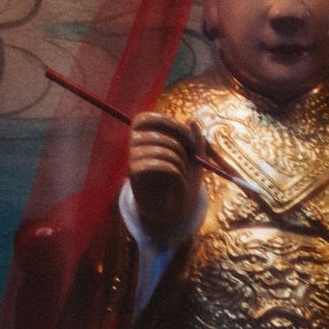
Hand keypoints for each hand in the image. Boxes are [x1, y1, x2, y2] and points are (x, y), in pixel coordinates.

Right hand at [127, 112, 201, 237]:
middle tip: (191, 157)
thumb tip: (193, 121)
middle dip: (179, 145)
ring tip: (183, 175)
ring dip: (181, 163)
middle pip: (155, 134)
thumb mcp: (194, 161)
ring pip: (162, 150)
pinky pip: (158, 165)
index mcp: (145, 137)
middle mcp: (134, 146)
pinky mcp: (135, 176)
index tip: (187, 136)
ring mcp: (132, 160)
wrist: (172, 210)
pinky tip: (179, 182)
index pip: (145, 118)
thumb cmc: (181, 182)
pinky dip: (176, 173)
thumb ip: (196, 141)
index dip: (168, 123)